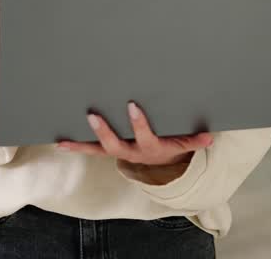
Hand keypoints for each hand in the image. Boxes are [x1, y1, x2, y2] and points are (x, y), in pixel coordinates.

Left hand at [58, 102, 212, 183]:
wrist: (161, 165)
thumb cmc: (172, 147)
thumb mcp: (184, 144)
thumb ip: (195, 141)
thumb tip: (209, 137)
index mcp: (150, 148)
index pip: (144, 135)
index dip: (138, 122)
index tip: (131, 105)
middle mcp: (131, 152)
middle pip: (115, 145)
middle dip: (104, 131)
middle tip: (93, 116)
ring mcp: (118, 152)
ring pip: (98, 150)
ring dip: (82, 145)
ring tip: (64, 142)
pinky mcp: (108, 151)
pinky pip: (90, 150)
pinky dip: (76, 147)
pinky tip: (60, 142)